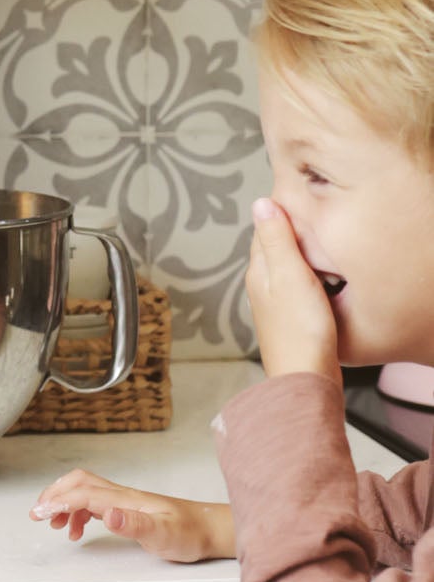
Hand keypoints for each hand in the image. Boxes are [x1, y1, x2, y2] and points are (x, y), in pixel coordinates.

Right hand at [29, 469, 234, 562]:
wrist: (209, 530)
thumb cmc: (189, 533)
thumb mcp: (163, 534)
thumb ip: (134, 524)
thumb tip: (107, 514)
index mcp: (125, 500)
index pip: (83, 494)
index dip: (58, 502)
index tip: (40, 514)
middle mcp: (122, 496)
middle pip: (79, 483)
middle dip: (54, 494)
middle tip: (37, 513)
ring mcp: (125, 501)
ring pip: (84, 492)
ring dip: (64, 503)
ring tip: (52, 523)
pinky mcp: (128, 510)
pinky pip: (94, 504)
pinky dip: (78, 513)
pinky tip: (78, 530)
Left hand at [246, 197, 342, 384]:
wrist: (307, 379)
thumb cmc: (300, 330)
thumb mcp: (290, 275)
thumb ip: (276, 240)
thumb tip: (260, 204)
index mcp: (257, 272)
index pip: (263, 231)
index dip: (281, 215)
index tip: (300, 203)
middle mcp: (261, 287)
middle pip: (275, 249)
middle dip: (292, 236)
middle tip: (314, 224)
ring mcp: (275, 305)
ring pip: (288, 269)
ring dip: (302, 258)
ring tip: (321, 251)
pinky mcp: (292, 320)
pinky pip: (299, 289)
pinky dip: (310, 279)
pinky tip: (324, 283)